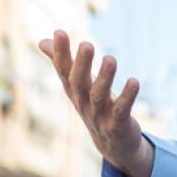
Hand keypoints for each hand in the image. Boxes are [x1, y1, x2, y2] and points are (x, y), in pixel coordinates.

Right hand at [39, 30, 152, 176]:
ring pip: (99, 96)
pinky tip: (134, 82)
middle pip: (79, 83)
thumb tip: (42, 41)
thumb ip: (62, 62)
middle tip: (87, 44)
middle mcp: (83, 103)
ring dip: (105, 78)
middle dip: (82, 64)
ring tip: (111, 59)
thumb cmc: (95, 106)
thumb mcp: (78, 84)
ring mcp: (99, 116)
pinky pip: (121, 110)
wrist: (113, 144)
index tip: (60, 32)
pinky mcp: (117, 125)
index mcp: (74, 91)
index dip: (60, 53)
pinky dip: (127, 97)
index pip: (63, 71)